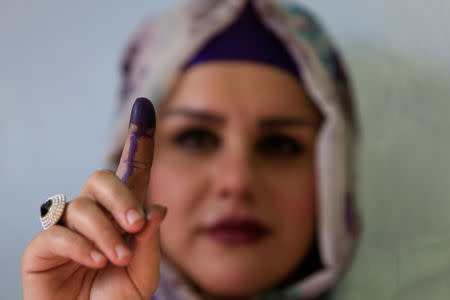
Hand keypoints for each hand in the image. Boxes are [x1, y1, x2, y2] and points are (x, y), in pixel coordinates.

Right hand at [21, 98, 165, 299]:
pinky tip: (95, 260)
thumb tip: (158, 208)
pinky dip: (80, 245)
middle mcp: (94, 215)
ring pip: (82, 206)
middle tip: (135, 225)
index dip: (139, 140)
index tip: (145, 105)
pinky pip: (58, 232)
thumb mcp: (143, 274)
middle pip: (101, 178)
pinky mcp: (42, 248)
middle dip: (121, 197)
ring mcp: (67, 229)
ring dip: (105, 231)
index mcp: (122, 217)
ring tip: (118, 257)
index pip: (132, 173)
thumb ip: (150, 242)